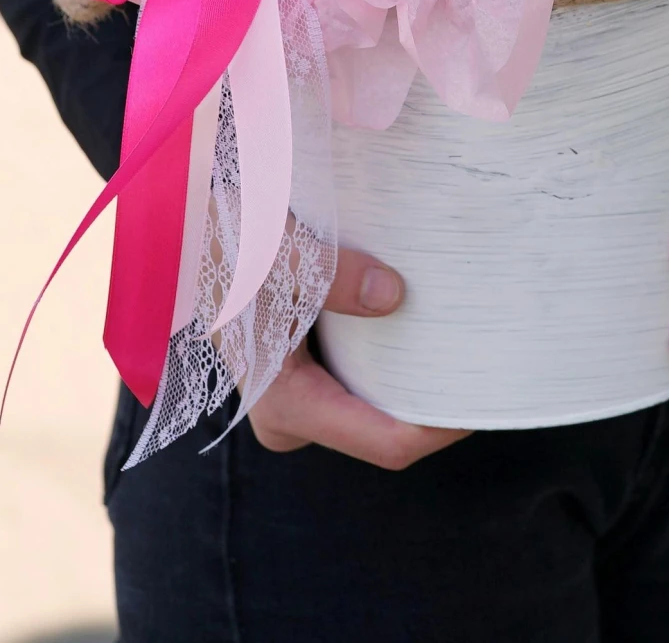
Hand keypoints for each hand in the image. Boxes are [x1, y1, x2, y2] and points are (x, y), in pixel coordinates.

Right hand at [247, 245, 471, 468]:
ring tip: (458, 342)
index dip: (441, 429)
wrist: (182, 225)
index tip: (486, 398)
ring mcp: (290, 396)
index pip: (387, 443)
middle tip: (482, 364)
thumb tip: (391, 294)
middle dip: (431, 404)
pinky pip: (356, 383)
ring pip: (370, 408)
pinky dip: (387, 362)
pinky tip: (416, 326)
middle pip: (382, 430)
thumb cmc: (226, 238)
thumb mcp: (274, 249)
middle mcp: (287, 415)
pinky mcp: (293, 371)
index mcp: (284, 402)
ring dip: (411, 381)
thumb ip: (327, 275)